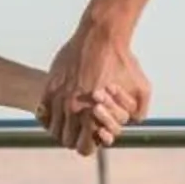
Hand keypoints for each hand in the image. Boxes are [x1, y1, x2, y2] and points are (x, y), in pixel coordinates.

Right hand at [40, 21, 151, 155]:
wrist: (102, 35)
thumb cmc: (123, 61)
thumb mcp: (141, 89)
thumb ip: (138, 112)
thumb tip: (132, 125)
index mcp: (94, 114)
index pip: (84, 148)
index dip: (89, 145)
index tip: (93, 136)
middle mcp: (74, 109)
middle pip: (67, 141)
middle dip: (75, 138)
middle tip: (82, 130)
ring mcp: (59, 98)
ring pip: (53, 129)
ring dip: (62, 128)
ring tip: (71, 121)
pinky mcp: (49, 86)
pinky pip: (42, 113)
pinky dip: (48, 116)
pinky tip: (59, 110)